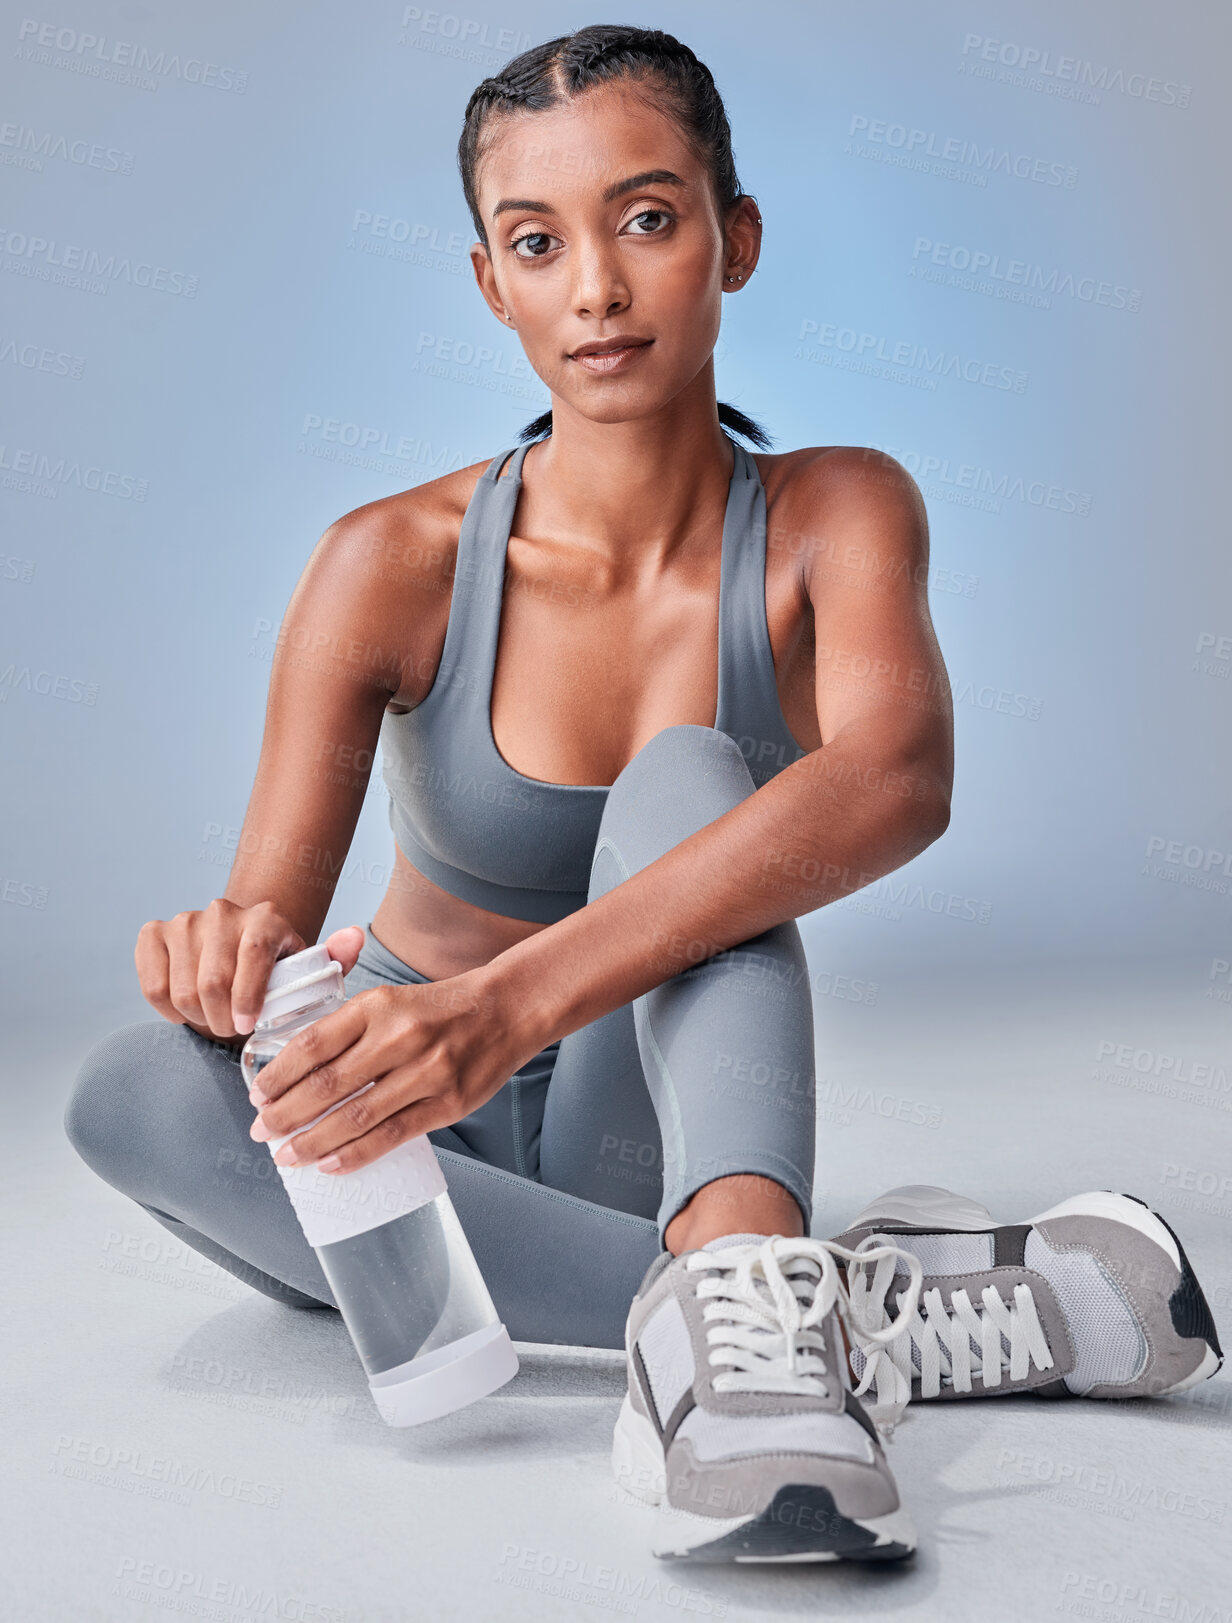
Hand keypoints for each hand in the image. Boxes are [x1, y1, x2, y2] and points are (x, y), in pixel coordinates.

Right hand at [135, 899, 365, 1042]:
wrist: (238, 954)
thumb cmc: (277, 970)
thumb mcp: (308, 969)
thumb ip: (336, 958)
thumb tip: (355, 937)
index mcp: (266, 918)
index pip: (253, 955)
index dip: (248, 997)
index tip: (248, 1026)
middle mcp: (222, 911)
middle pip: (212, 981)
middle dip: (223, 1019)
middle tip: (234, 1029)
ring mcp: (185, 920)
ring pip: (182, 989)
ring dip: (198, 1017)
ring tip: (216, 1019)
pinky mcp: (154, 933)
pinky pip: (153, 985)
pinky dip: (168, 1010)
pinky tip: (186, 1010)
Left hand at [245, 968, 542, 1174]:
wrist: (506, 1010)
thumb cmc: (439, 1009)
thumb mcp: (389, 1000)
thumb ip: (347, 1028)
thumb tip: (295, 1072)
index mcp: (378, 1006)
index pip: (313, 1044)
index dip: (279, 1074)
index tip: (258, 1094)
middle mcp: (400, 1037)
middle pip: (327, 1084)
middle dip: (285, 1114)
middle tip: (262, 1132)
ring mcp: (427, 1072)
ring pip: (356, 1116)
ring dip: (314, 1142)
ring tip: (288, 1156)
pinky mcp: (448, 1103)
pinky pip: (393, 1135)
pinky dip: (356, 1154)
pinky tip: (331, 1165)